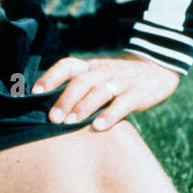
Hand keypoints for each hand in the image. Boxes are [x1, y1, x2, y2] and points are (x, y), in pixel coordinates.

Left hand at [32, 52, 182, 131]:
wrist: (157, 70)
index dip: (51, 77)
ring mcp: (122, 81)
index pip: (68, 65)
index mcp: (91, 66)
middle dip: (65, 99)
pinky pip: (123, 104)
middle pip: (82, 81)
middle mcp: (104, 71)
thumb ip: (79, 86)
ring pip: (100, 92)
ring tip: (69, 123)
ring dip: (83, 107)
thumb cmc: (118, 79)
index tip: (35, 92)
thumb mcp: (99, 75)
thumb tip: (47, 107)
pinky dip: (110, 115)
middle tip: (52, 118)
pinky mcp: (138, 94)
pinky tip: (98, 127)